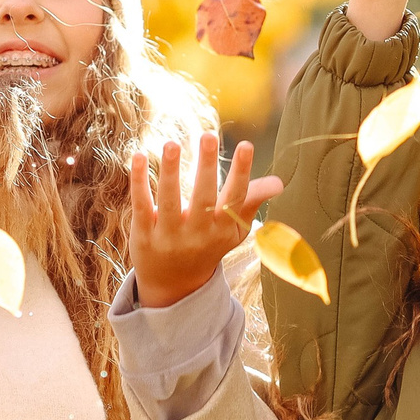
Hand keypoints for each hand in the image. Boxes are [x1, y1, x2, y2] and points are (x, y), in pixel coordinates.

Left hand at [128, 132, 282, 309]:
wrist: (174, 285)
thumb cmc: (208, 245)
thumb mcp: (234, 229)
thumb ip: (252, 202)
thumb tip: (280, 181)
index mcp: (223, 228)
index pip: (235, 198)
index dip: (241, 172)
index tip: (246, 145)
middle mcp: (198, 233)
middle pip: (203, 198)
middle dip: (206, 167)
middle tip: (208, 135)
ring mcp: (169, 235)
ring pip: (169, 200)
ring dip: (171, 172)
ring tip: (172, 143)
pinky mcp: (143, 235)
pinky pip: (141, 205)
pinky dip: (139, 181)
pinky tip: (139, 156)